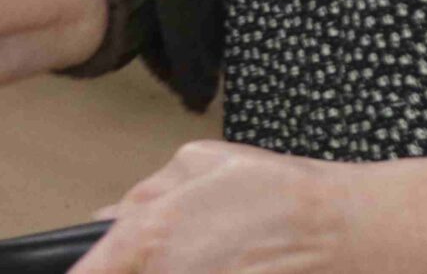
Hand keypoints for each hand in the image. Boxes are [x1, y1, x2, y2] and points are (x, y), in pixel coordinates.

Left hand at [74, 143, 357, 273]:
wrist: (345, 230)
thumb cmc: (274, 191)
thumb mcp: (198, 162)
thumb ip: (146, 194)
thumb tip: (109, 218)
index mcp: (148, 236)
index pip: (89, 273)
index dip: (83, 272)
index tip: (81, 271)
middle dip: (130, 266)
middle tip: (172, 246)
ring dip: (167, 267)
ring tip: (216, 248)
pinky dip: (200, 271)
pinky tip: (232, 259)